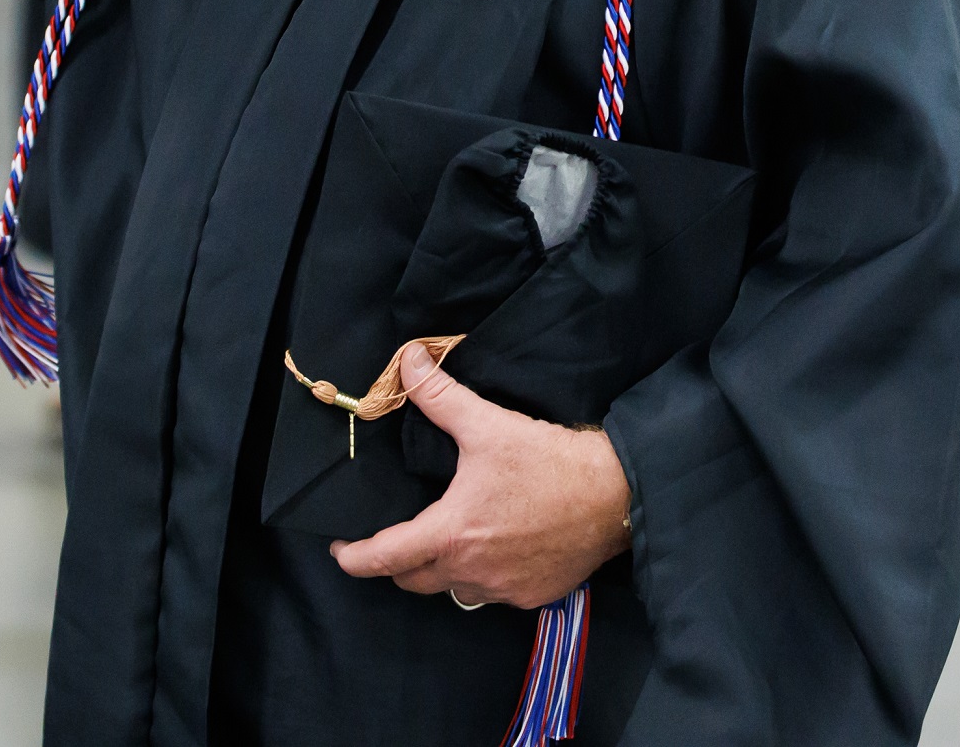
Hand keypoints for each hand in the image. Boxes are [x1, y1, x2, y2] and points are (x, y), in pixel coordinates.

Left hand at [330, 343, 631, 609]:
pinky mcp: (534, 595)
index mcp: (451, 533)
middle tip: (394, 538)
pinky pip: (494, 592)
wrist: (617, 496)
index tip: (341, 551)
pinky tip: (498, 546)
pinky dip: (485, 573)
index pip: (384, 559)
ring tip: (449, 537)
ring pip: (455, 588)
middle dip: (397, 563)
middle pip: (414, 580)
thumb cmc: (551, 462)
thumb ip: (441, 396)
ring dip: (444, 568)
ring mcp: (504, 589)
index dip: (355, 558)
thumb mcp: (489, 425)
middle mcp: (472, 571)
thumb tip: (408, 363)